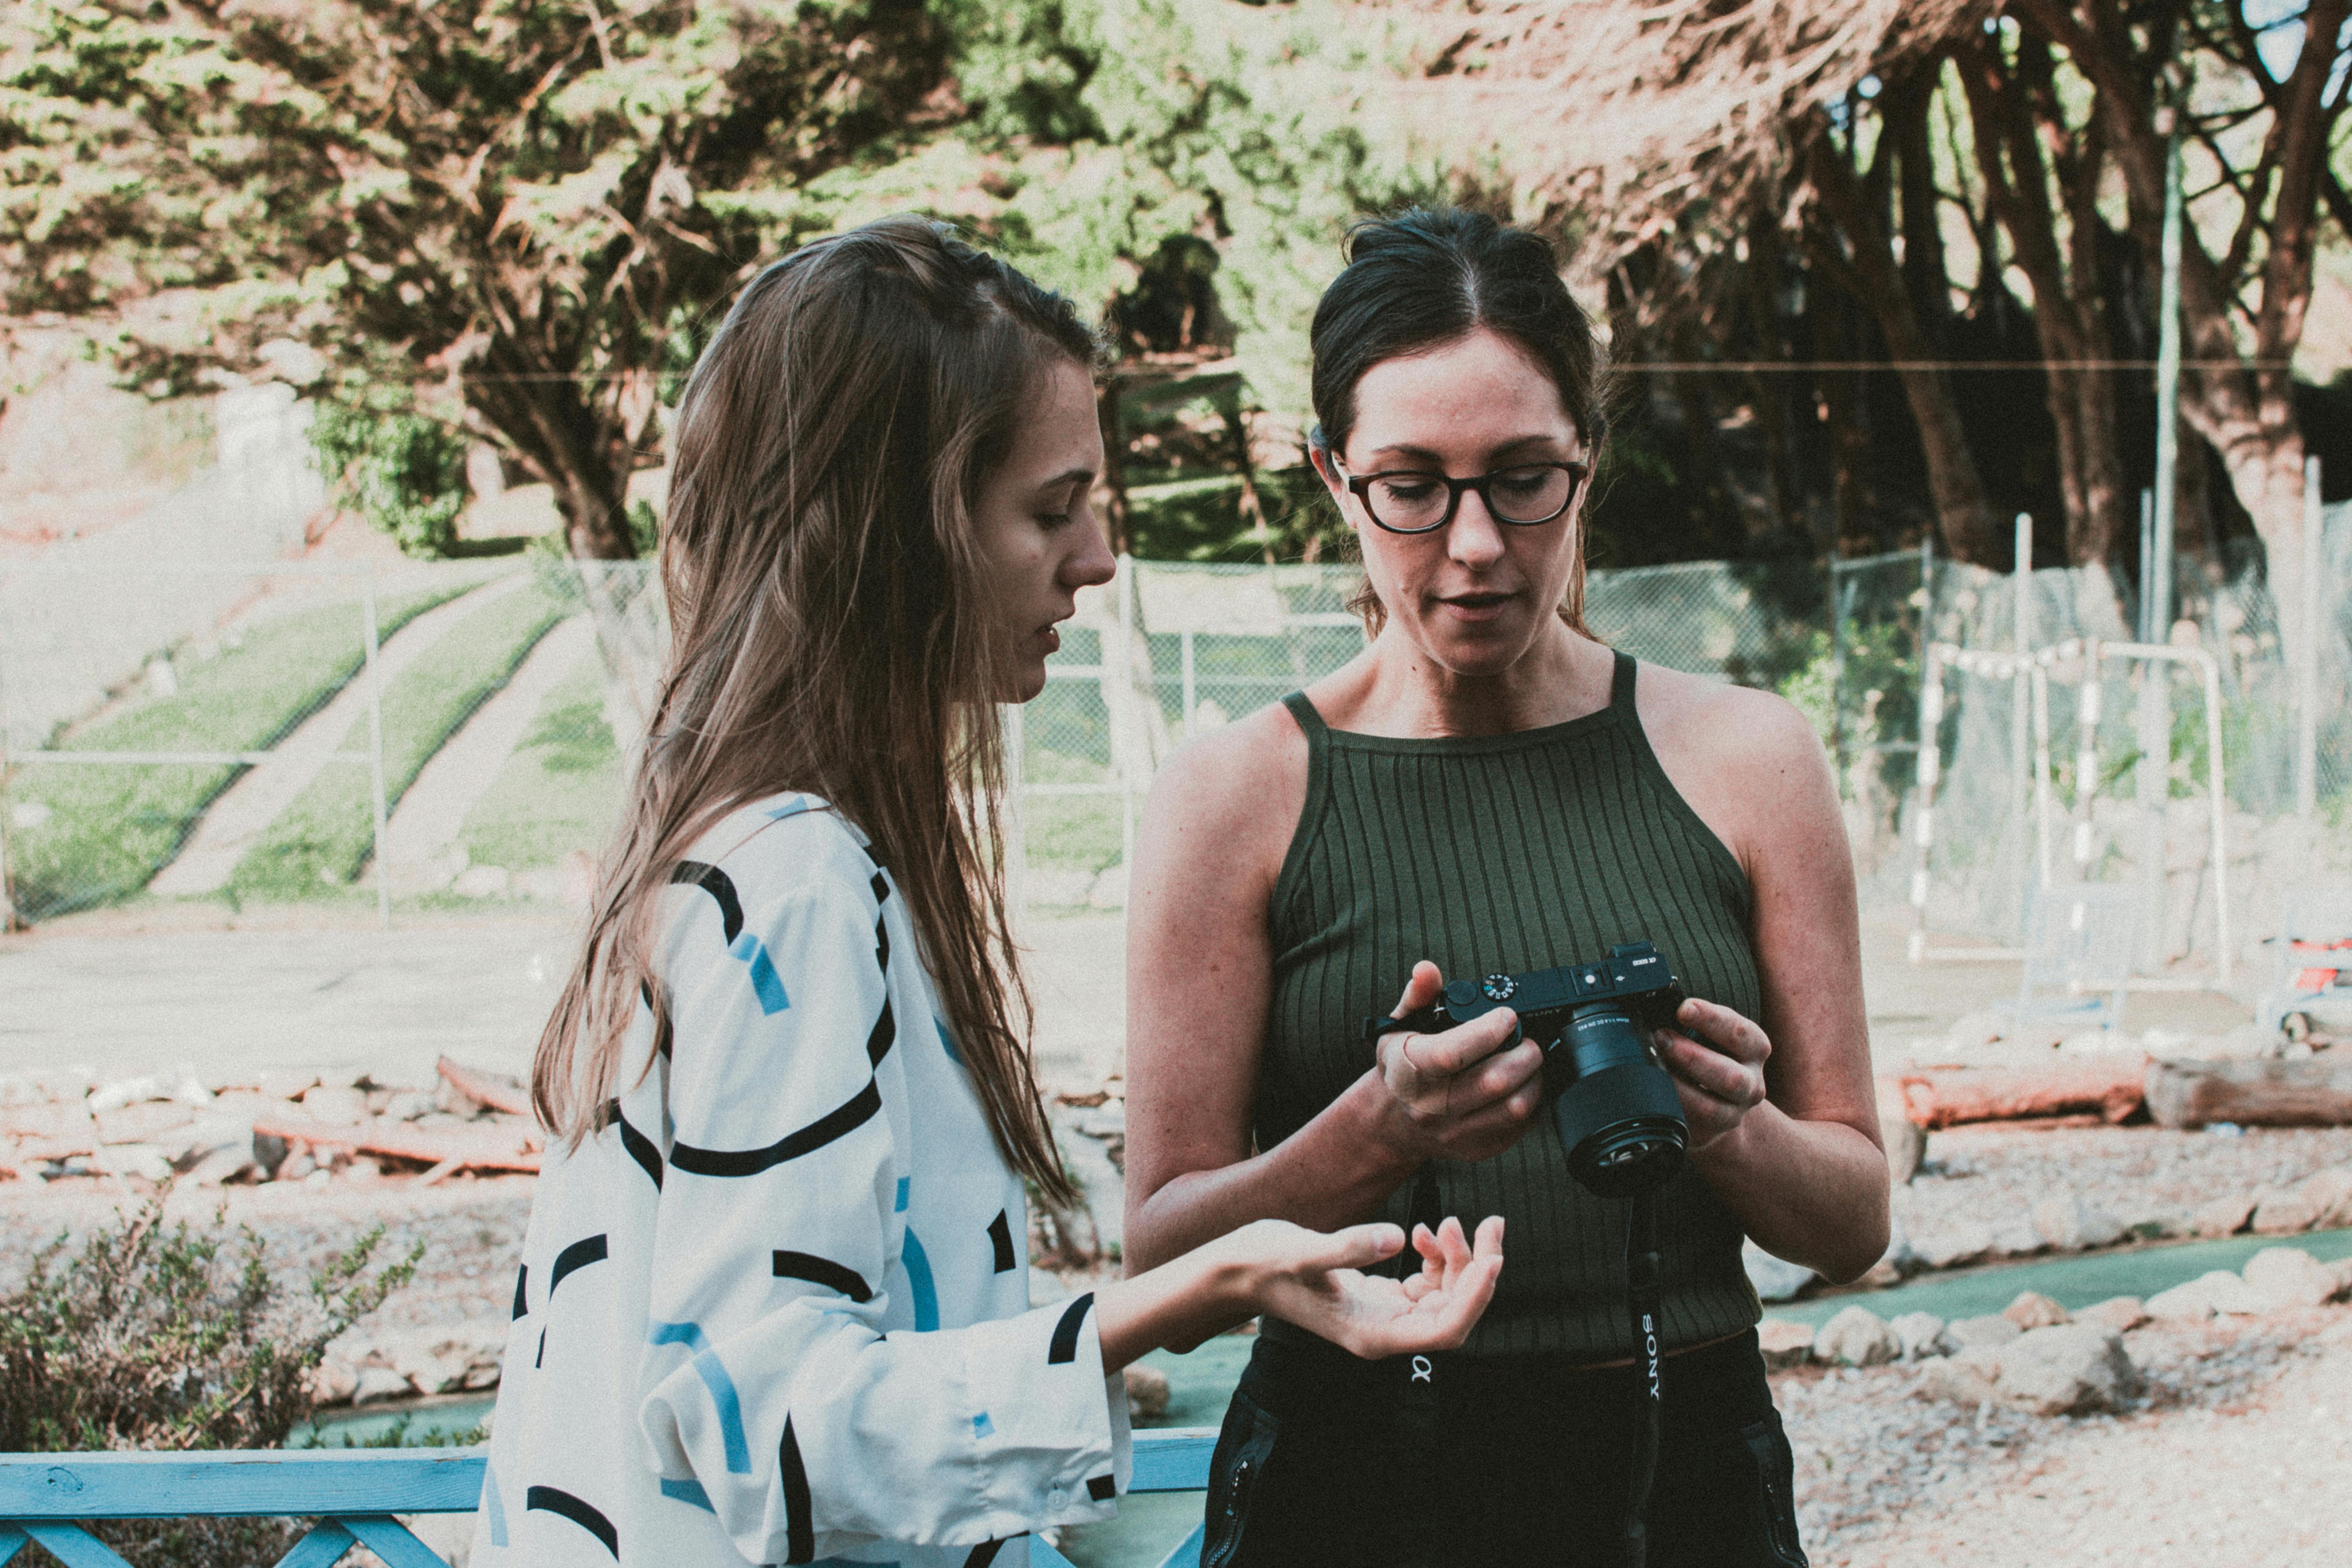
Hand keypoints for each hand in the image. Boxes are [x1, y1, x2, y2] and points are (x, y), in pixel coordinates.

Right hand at [1229, 1214, 1504, 1360]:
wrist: (1236, 1270)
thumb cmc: (1264, 1264)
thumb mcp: (1302, 1253)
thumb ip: (1347, 1247)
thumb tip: (1393, 1238)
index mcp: (1373, 1335)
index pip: (1446, 1330)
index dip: (1476, 1298)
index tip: (1493, 1258)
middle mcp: (1385, 1332)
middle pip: (1455, 1311)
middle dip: (1478, 1270)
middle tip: (1492, 1223)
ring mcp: (1383, 1316)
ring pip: (1445, 1296)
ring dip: (1459, 1260)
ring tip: (1450, 1223)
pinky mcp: (1379, 1297)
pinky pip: (1425, 1285)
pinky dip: (1435, 1258)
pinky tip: (1424, 1232)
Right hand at [1368, 961, 1543, 1162]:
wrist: (1393, 1120)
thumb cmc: (1401, 1067)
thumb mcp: (1399, 1027)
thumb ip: (1418, 995)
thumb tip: (1426, 970)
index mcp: (1409, 1071)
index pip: (1450, 1054)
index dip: (1486, 1032)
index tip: (1507, 1016)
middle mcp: (1430, 1107)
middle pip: (1493, 1082)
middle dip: (1524, 1054)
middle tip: (1529, 1040)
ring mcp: (1455, 1133)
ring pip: (1514, 1108)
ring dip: (1534, 1079)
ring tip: (1530, 1061)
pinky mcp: (1477, 1149)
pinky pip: (1520, 1128)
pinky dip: (1534, 1103)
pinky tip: (1524, 1085)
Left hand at [1656, 996, 1770, 1152]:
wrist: (1718, 1102)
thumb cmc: (1708, 1054)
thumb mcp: (1709, 1034)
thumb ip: (1690, 1021)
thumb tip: (1655, 1003)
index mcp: (1753, 1048)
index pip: (1740, 1033)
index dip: (1711, 1019)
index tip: (1683, 1008)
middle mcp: (1751, 1083)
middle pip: (1730, 1076)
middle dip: (1691, 1056)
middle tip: (1660, 1038)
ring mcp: (1734, 1112)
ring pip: (1711, 1108)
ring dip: (1678, 1087)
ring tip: (1653, 1067)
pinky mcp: (1712, 1132)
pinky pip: (1689, 1125)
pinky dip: (1671, 1108)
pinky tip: (1654, 1094)